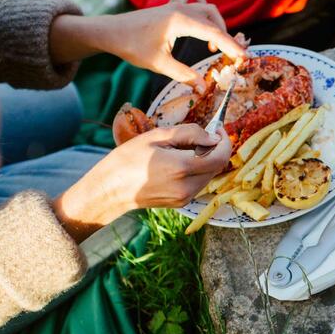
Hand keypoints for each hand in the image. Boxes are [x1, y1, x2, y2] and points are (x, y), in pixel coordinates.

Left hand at [50, 0, 245, 85]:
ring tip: (214, 46)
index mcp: (180, 21)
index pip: (213, 33)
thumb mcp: (159, 64)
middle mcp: (181, 9)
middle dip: (227, 37)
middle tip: (232, 57)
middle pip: (213, 19)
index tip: (243, 57)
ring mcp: (175, 4)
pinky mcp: (170, 5)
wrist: (111, 32)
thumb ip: (184, 75)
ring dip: (216, 24)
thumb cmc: (132, 47)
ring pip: (207, 7)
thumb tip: (204, 88)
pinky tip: (201, 13)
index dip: (230, 46)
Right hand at [53, 124, 230, 241]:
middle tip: (205, 136)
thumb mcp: (156, 137)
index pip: (219, 156)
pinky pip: (199, 183)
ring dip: (207, 160)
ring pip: (210, 175)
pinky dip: (198, 170)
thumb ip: (189, 134)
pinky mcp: (182, 203)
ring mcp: (185, 197)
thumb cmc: (127, 159)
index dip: (224, 142)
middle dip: (216, 149)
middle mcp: (187, 186)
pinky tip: (181, 162)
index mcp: (181, 168)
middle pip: (217, 166)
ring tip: (188, 149)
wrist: (110, 190)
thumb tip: (212, 136)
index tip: (219, 131)